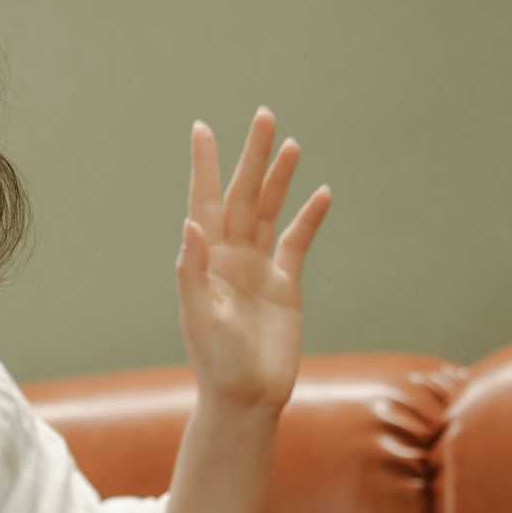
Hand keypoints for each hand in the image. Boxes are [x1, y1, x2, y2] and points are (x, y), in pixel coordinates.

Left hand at [178, 106, 331, 411]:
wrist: (246, 397)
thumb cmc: (216, 362)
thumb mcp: (199, 316)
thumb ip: (192, 271)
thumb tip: (190, 224)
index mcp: (205, 260)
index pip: (204, 201)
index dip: (205, 165)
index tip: (202, 128)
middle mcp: (229, 257)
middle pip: (242, 196)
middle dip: (251, 157)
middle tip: (263, 115)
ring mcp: (258, 269)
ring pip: (269, 212)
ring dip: (278, 178)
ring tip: (288, 143)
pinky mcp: (284, 285)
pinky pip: (297, 242)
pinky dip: (309, 217)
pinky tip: (321, 193)